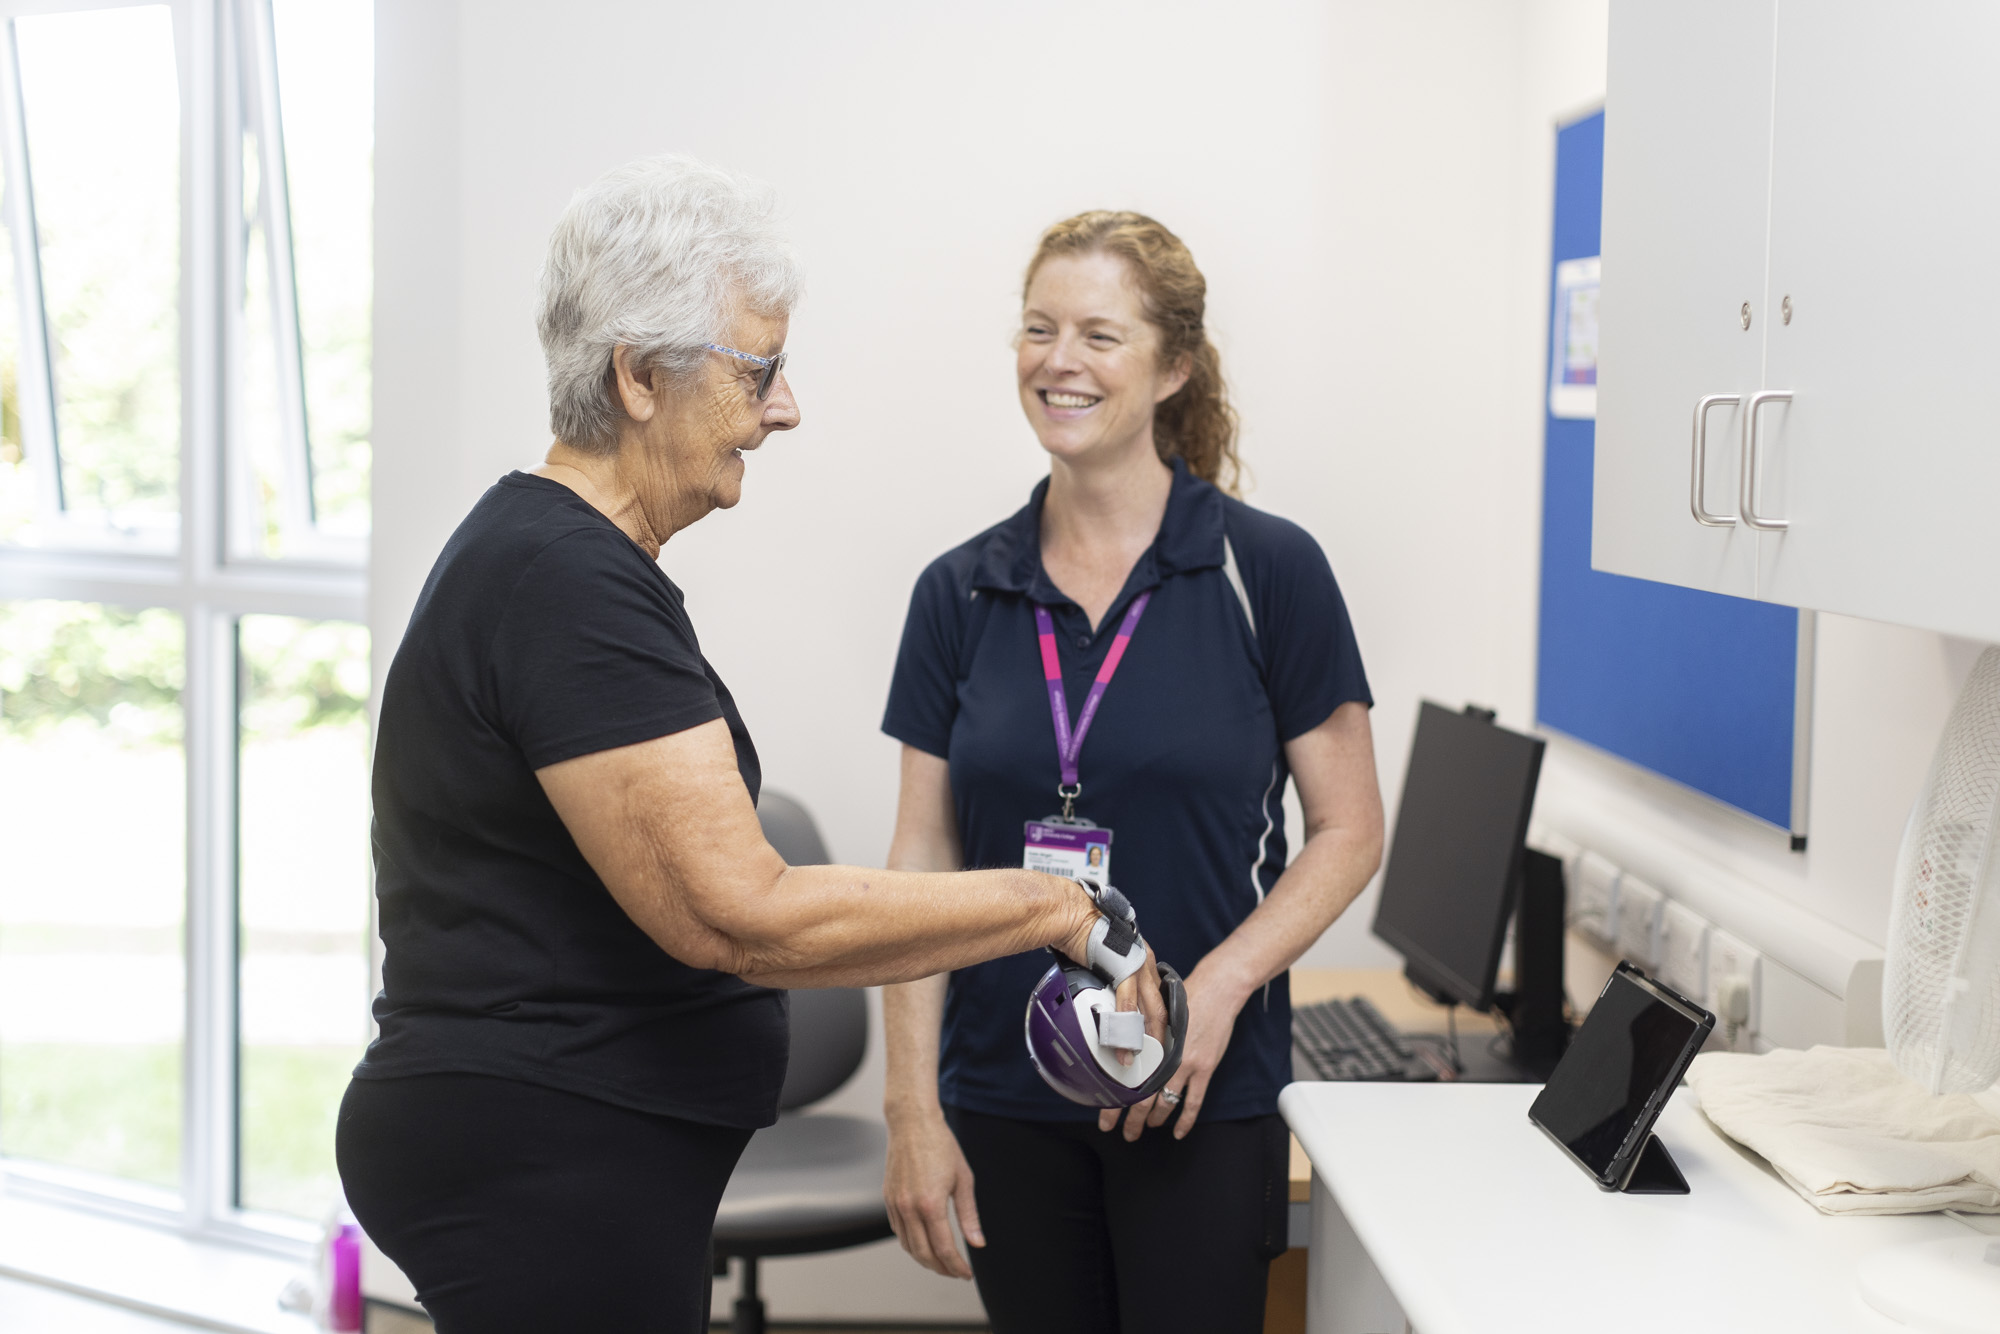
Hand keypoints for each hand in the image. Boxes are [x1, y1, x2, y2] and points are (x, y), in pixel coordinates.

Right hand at [883, 1107, 982, 1278]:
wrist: (912, 1123)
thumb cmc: (941, 1145)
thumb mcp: (963, 1179)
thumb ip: (969, 1215)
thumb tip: (978, 1243)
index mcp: (931, 1204)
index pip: (944, 1249)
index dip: (956, 1266)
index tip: (966, 1274)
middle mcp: (909, 1208)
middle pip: (924, 1254)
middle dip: (941, 1269)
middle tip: (956, 1272)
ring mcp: (895, 1204)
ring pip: (908, 1246)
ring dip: (925, 1260)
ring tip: (941, 1263)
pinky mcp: (887, 1198)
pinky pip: (898, 1231)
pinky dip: (911, 1244)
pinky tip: (923, 1243)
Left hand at [1098, 967, 1246, 1141]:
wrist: (1217, 990)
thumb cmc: (1185, 997)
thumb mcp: (1155, 1013)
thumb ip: (1142, 1033)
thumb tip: (1122, 1047)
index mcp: (1149, 1045)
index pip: (1126, 1081)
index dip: (1115, 1102)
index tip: (1105, 1117)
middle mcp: (1165, 1058)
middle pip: (1144, 1098)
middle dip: (1131, 1120)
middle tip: (1123, 1133)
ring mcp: (1187, 1065)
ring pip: (1166, 1103)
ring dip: (1154, 1120)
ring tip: (1145, 1129)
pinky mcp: (1205, 1068)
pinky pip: (1194, 1101)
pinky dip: (1185, 1119)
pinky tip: (1178, 1132)